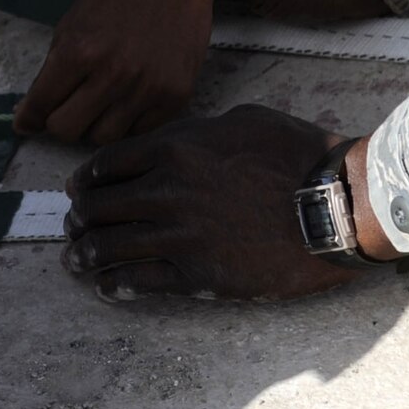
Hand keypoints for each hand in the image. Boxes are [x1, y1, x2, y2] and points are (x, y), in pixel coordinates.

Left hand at [16, 0, 216, 142]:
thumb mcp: (71, 25)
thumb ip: (51, 73)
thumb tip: (28, 118)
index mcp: (78, 52)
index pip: (41, 107)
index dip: (31, 116)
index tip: (28, 122)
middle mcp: (113, 75)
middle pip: (68, 131)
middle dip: (62, 121)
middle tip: (70, 106)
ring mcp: (147, 88)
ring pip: (104, 138)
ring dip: (96, 123)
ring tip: (103, 99)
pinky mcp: (176, 96)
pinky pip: (140, 131)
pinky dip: (129, 121)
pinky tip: (130, 97)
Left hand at [62, 105, 357, 299]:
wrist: (336, 207)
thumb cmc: (298, 157)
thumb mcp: (243, 120)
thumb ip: (197, 130)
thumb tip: (175, 139)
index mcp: (174, 149)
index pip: (106, 165)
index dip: (84, 180)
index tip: (78, 189)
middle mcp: (166, 191)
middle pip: (98, 207)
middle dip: (79, 218)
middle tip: (72, 227)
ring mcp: (178, 236)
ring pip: (108, 247)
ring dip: (83, 255)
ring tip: (74, 261)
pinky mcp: (197, 276)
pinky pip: (138, 282)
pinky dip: (113, 286)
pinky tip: (105, 289)